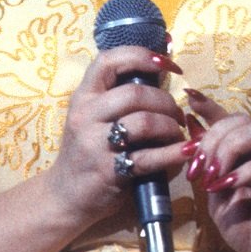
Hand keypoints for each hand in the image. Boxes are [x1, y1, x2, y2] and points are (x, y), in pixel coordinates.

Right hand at [43, 47, 187, 225]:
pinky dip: (173, 153)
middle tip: (177, 114)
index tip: (167, 64)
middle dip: (166, 101)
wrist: (64, 195)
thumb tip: (163, 68)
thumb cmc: (88, 150)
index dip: (142, 56)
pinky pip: (149, 157)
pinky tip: (186, 150)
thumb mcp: (93, 116)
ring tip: (177, 133)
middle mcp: (86, 116)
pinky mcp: (109, 172)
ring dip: (170, 126)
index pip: (109, 60)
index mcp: (84, 96)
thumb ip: (119, 96)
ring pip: (144, 122)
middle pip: (135, 93)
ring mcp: (95, 144)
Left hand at [184, 89, 250, 251]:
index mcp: (241, 154)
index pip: (227, 120)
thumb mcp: (216, 200)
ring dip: (230, 150)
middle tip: (199, 167)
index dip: (209, 105)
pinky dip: (246, 171)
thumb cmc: (247, 227)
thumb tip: (190, 138)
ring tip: (215, 175)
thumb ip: (207, 171)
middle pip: (240, 121)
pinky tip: (230, 185)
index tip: (188, 95)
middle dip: (214, 138)